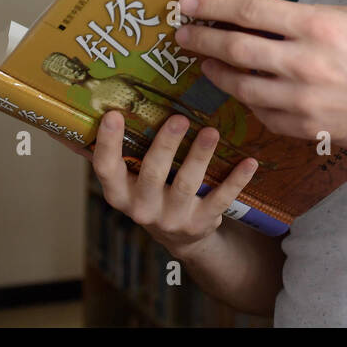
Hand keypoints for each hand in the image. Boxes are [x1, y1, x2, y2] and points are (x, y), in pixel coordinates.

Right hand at [87, 110, 258, 255]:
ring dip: (199, 156)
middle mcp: (142, 208)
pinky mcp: (201, 223)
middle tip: (179, 117)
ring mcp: (172, 218)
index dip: (108, 143)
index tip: (113, 114)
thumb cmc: (151, 193)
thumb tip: (97, 109)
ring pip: (187, 185)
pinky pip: (220, 200)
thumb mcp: (130, 179)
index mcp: (119, 192)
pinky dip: (236, 181)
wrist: (180, 237)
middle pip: (152, 174)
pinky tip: (249, 162)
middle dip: (165, 145)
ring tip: (211, 131)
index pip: (106, 168)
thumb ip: (117, 150)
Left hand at [173, 0, 346, 152]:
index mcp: (316, 25)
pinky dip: (247, 99)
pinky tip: (242, 89)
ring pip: (240, 85)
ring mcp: (301, 99)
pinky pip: (261, 112)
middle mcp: (303, 62)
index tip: (188, 4)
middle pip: (234, 48)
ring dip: (216, 72)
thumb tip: (260, 10)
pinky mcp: (303, 127)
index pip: (249, 11)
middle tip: (183, 34)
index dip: (212, 6)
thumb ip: (304, 14)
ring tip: (206, 63)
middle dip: (201, 39)